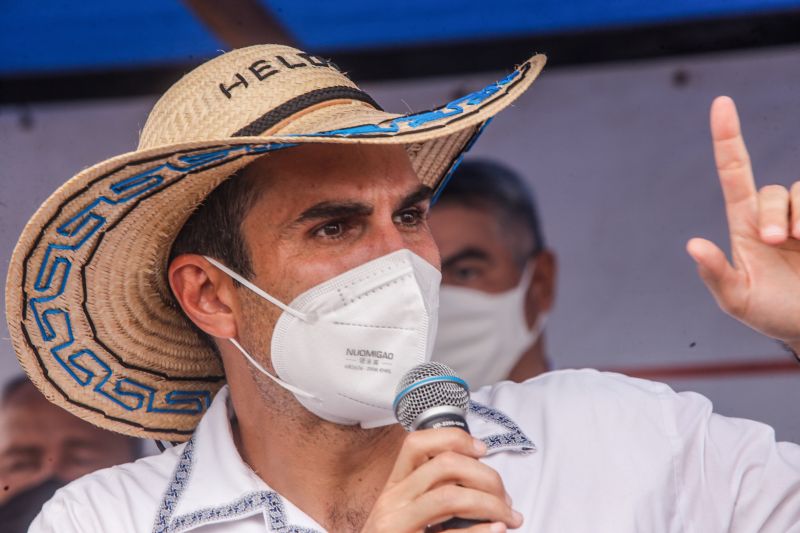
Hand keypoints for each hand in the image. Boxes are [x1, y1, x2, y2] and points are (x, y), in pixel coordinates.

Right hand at [361, 428, 522, 531]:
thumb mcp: (405, 512)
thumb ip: (430, 492)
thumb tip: (477, 476)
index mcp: (394, 486)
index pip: (417, 443)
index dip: (454, 438)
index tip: (482, 450)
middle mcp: (392, 501)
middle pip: (444, 465)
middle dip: (486, 476)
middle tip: (505, 496)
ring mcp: (398, 524)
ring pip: (450, 497)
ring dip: (490, 504)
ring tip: (508, 516)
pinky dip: (481, 531)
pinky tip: (497, 530)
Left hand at [687, 96, 799, 352]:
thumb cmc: (772, 312)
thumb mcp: (738, 300)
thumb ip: (716, 275)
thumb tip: (693, 244)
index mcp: (746, 227)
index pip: (734, 172)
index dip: (728, 137)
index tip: (721, 103)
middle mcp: (775, 216)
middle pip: (770, 190)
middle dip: (773, 214)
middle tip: (776, 243)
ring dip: (798, 215)